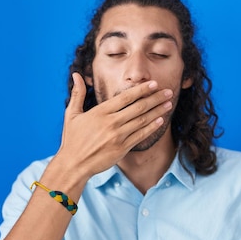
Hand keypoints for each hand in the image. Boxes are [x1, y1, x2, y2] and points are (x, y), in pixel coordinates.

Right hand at [54, 73, 173, 178]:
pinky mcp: (122, 148)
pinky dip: (152, 127)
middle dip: (155, 98)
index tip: (153, 84)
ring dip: (158, 111)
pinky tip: (161, 120)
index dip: (141, 90)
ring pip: (142, 120)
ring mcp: (118, 136)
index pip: (125, 97)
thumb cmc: (72, 139)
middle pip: (138, 107)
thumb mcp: (71, 114)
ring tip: (169, 104)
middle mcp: (111, 123)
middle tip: (168, 92)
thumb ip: (77, 93)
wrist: (74, 164)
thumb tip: (77, 75)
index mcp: (100, 112)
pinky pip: (140, 135)